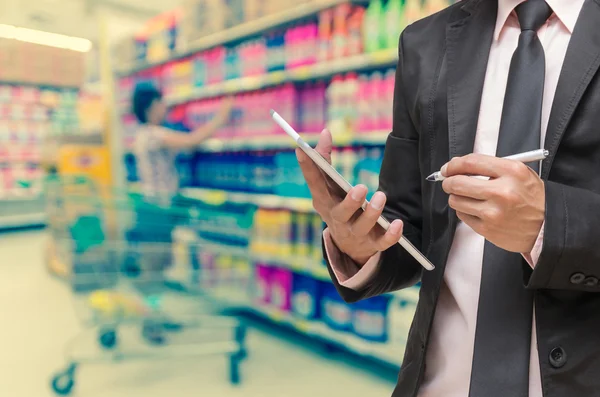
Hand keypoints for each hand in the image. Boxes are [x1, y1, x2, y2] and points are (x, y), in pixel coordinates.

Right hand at [297, 129, 403, 265]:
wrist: (348, 245)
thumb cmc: (338, 204)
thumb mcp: (329, 186)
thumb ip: (326, 160)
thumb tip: (325, 131)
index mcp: (324, 202)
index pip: (314, 184)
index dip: (307, 167)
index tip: (301, 149)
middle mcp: (338, 219)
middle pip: (341, 213)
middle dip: (350, 202)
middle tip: (361, 188)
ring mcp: (355, 233)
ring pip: (362, 226)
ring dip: (372, 213)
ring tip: (381, 196)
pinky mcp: (372, 244)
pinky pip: (382, 242)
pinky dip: (390, 235)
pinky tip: (398, 223)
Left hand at [441, 154, 544, 252]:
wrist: (548, 226)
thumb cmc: (532, 198)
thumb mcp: (519, 174)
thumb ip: (490, 167)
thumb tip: (457, 165)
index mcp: (512, 172)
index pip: (471, 163)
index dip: (454, 165)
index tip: (448, 168)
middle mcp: (502, 192)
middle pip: (457, 183)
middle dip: (449, 182)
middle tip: (449, 182)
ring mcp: (494, 212)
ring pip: (456, 200)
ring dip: (457, 197)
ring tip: (468, 197)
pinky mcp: (488, 229)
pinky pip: (462, 216)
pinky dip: (465, 211)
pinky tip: (477, 210)